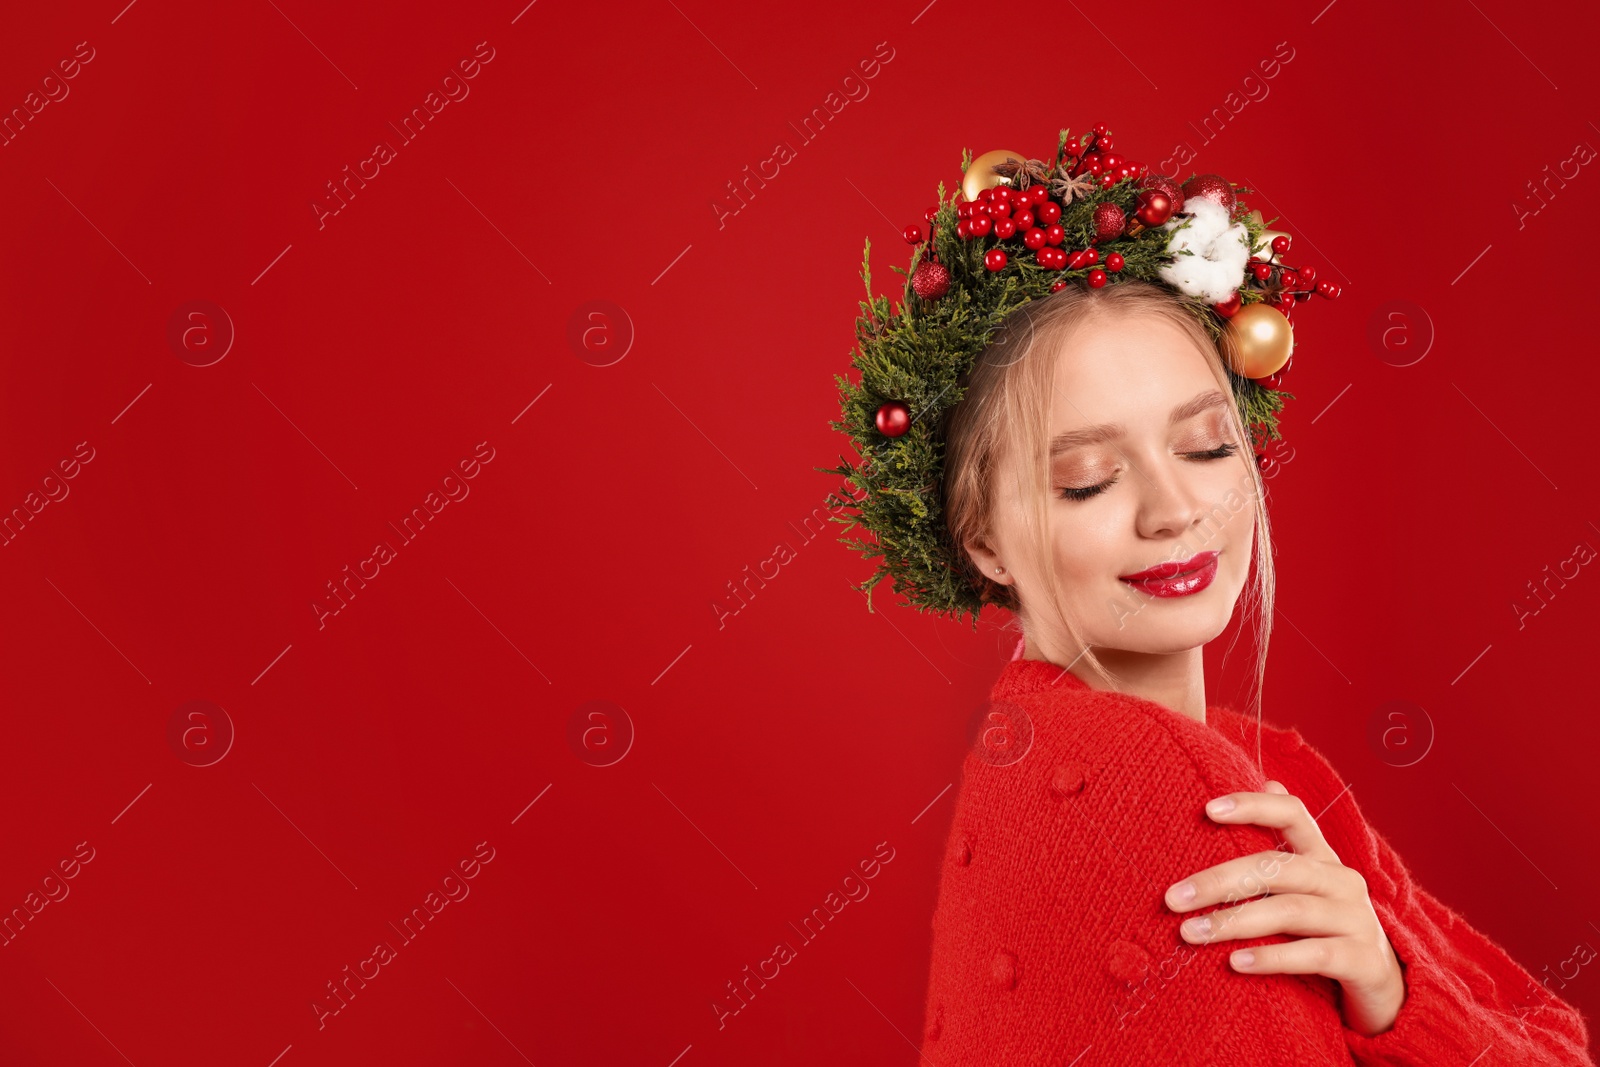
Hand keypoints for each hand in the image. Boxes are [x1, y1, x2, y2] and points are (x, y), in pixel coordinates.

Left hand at [1163, 780, 1406, 1036]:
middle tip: (1173, 898)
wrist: (1382, 983)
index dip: (1253, 806)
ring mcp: (1357, 919)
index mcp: (1322, 856)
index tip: (1207, 808)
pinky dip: (1272, 957)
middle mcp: (1342, 880)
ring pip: (1290, 910)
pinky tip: (1236, 962)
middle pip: (1277, 868)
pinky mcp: (1364, 960)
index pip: (1292, 813)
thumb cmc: (1324, 926)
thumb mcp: (1304, 884)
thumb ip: (1281, 843)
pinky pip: (1313, 954)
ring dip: (1234, 922)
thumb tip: (1267, 780)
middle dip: (1220, 881)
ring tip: (1190, 933)